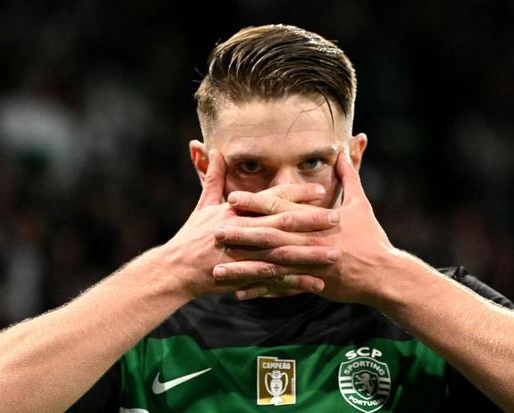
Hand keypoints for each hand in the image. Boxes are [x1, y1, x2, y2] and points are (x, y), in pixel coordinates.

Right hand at [161, 150, 340, 299]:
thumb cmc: (191, 236)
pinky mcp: (245, 277)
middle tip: (337, 219)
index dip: (297, 195)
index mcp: (236, 211)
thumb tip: (216, 151)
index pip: (271, 199)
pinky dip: (296, 283)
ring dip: (310, 254)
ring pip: (284, 254)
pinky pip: (275, 281)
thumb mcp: (203, 204)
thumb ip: (214, 178)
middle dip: (312, 221)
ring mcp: (245, 255)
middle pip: (283, 224)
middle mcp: (243, 230)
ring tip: (334, 253)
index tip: (320, 192)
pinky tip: (317, 284)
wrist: (176, 269)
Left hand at [213, 152, 396, 304]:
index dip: (255, 203)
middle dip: (240, 234)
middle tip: (214, 231)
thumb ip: (349, 176)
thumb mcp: (361, 203)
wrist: (384, 274)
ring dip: (243, 267)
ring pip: (270, 266)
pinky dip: (260, 290)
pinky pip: (280, 288)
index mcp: (317, 220)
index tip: (232, 198)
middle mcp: (309, 242)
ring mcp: (308, 266)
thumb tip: (343, 150)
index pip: (281, 208)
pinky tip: (239, 292)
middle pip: (269, 237)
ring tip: (218, 269)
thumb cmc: (372, 237)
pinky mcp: (310, 284)